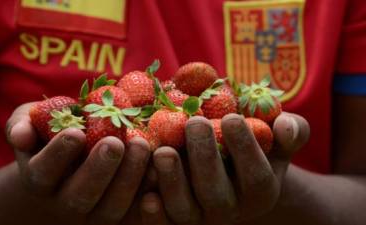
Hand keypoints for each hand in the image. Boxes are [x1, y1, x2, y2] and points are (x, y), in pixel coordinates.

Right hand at [6, 103, 150, 224]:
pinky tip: (159, 164)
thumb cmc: (49, 136)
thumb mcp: (29, 123)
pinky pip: (136, 208)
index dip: (57, 155)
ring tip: (141, 144)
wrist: (69, 163)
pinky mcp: (121, 212)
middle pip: (80, 196)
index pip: (43, 173)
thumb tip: (20, 135)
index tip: (74, 132)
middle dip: (98, 169)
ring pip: (111, 208)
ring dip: (128, 178)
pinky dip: (149, 189)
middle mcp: (65, 202)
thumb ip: (20, 125)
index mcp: (40, 180)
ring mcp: (95, 212)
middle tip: (113, 142)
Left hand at [148, 113, 309, 224]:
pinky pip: (164, 223)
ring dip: (173, 183)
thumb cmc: (255, 148)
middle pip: (217, 194)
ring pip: (186, 211)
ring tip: (164, 151)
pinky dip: (155, 213)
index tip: (231, 118)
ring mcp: (200, 218)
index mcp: (261, 192)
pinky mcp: (175, 220)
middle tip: (195, 123)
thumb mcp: (278, 139)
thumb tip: (285, 127)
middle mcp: (231, 211)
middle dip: (205, 158)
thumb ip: (292, 132)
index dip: (245, 148)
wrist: (231, 169)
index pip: (256, 176)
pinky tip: (146, 194)